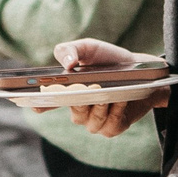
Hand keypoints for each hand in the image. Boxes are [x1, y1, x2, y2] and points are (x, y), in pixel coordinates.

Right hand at [48, 39, 164, 134]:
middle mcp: (79, 110)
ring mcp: (95, 121)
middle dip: (82, 100)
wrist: (142, 71)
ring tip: (110, 92)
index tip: (36, 105)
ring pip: (91, 121)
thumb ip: (71, 50)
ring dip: (101, 106)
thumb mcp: (89, 48)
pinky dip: (115, 111)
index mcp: (68, 92)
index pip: (48, 103)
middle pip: (74, 111)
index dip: (40, 105)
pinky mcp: (112, 128)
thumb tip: (67, 64)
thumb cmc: (110, 60)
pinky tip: (121, 99)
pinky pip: (109, 125)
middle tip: (91, 87)